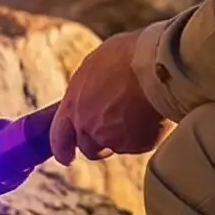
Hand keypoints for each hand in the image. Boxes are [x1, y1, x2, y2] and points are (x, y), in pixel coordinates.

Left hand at [51, 32, 170, 164]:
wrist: (156, 66)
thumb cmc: (127, 56)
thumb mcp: (96, 65)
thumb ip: (88, 86)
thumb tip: (91, 90)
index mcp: (74, 104)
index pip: (58, 137)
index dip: (62, 149)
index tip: (66, 157)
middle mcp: (89, 126)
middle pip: (89, 147)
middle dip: (98, 143)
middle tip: (113, 130)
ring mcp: (114, 139)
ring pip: (116, 147)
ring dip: (122, 138)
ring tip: (138, 112)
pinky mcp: (139, 144)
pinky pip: (139, 144)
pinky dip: (145, 134)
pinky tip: (153, 114)